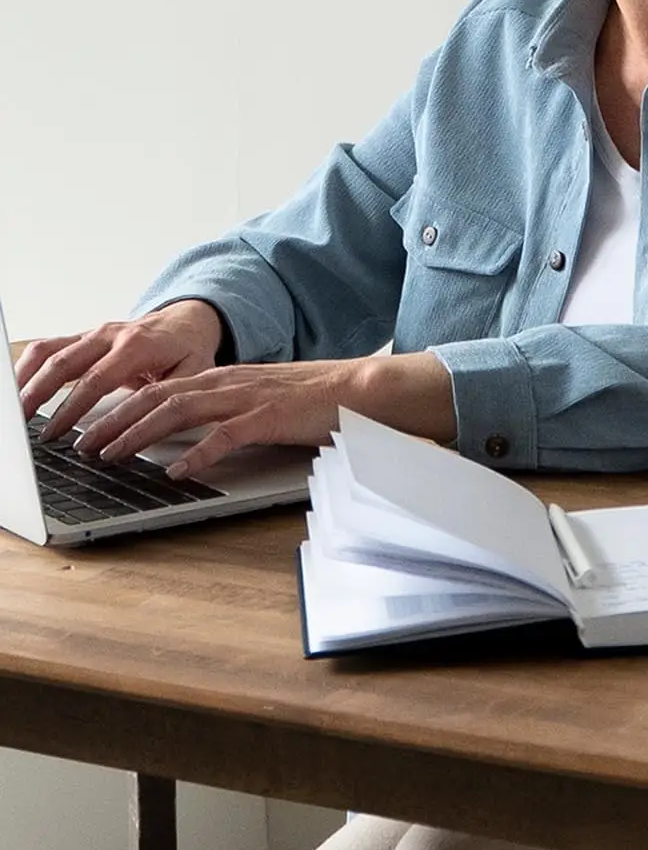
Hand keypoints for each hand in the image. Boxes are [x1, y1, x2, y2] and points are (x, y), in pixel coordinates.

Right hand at [16, 301, 224, 438]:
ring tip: (14, 410)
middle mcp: (111, 335)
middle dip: (38, 394)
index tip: (56, 433)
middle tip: (22, 425)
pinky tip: (18, 387)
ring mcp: (94, 333)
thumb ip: (170, 397)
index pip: (96, 380)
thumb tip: (144, 425)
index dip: (72, 408)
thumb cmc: (190, 350)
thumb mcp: (194, 375)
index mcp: (137, 346)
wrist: (188, 321)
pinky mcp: (83, 336)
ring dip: (26, 379)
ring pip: (49, 352)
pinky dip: (28, 366)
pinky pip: (48, 347)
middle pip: (63, 363)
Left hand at [71, 351, 456, 479]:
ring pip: (181, 410)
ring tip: (110, 455)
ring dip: (139, 433)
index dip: (124, 406)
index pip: (163, 388)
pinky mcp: (272, 416)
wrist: (363, 389)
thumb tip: (195, 436)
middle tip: (83, 444)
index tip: (93, 426)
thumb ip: (230, 412)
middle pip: (160, 396)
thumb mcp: (264, 400)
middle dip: (116, 419)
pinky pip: (226, 435)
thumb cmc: (318, 399)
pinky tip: (175, 470)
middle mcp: (232, 382)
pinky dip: (196, 453)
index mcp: (228, 379)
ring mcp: (250, 397)